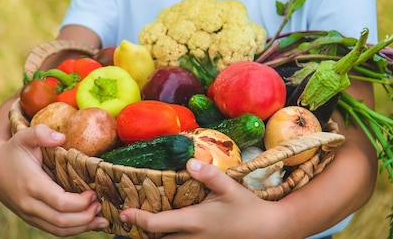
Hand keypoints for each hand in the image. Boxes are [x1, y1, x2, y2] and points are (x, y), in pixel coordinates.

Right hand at [0, 108, 107, 236]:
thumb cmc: (14, 150)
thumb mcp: (25, 136)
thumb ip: (40, 133)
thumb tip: (60, 137)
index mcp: (31, 185)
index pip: (60, 203)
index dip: (80, 203)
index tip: (93, 193)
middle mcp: (29, 204)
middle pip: (61, 221)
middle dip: (85, 217)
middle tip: (100, 206)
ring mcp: (30, 214)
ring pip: (58, 230)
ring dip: (82, 227)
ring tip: (100, 219)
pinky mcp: (32, 219)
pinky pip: (54, 230)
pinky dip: (73, 230)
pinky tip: (88, 223)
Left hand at [119, 159, 298, 238]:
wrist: (268, 230)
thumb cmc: (248, 208)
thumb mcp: (230, 188)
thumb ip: (210, 175)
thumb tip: (190, 162)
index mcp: (194, 221)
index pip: (156, 224)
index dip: (136, 219)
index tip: (124, 212)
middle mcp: (191, 237)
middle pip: (157, 238)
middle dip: (142, 229)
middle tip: (131, 214)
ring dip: (156, 234)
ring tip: (145, 220)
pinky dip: (170, 236)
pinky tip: (168, 226)